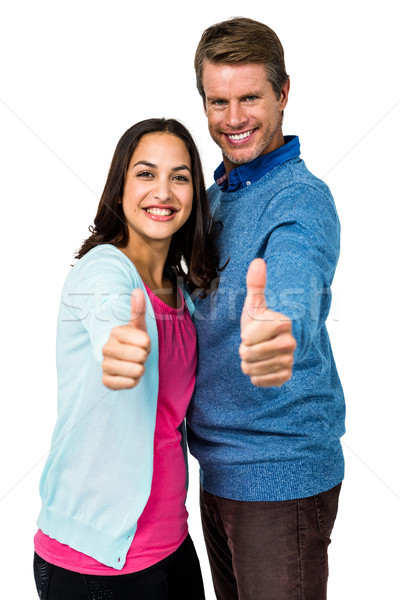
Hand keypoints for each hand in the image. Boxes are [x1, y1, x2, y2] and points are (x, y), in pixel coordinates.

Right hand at [102, 289, 150, 389]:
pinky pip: (130, 383)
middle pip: (141, 356)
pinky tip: (128, 374)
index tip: (140, 342)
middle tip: (137, 353)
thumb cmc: (131, 339)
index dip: (147, 344)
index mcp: (115, 332)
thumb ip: (138, 309)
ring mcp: (105, 365)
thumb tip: (137, 291)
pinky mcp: (106, 381)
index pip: (145, 342)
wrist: (120, 358)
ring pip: (137, 370)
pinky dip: (133, 381)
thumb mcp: (136, 324)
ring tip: (132, 363)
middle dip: (144, 356)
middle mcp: (106, 348)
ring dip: (139, 369)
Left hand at [239, 258, 295, 386]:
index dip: (246, 335)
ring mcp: (289, 361)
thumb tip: (258, 261)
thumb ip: (256, 284)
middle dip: (244, 349)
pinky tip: (261, 365)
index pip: (250, 336)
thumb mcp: (255, 303)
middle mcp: (291, 343)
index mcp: (284, 323)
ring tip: (257, 353)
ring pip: (251, 368)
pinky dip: (254, 375)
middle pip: (248, 354)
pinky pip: (258, 380)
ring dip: (248, 362)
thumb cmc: (259, 320)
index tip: (252, 331)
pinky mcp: (285, 377)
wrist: (270, 342)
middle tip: (252, 344)